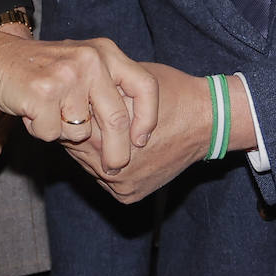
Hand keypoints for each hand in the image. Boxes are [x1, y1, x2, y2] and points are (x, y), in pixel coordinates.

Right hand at [0, 34, 157, 172]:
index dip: (147, 119)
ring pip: (82, 131)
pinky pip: (54, 134)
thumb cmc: (42, 70)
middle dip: (117, 152)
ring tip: (49, 112)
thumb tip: (136, 138)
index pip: (144, 86)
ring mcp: (67, 75)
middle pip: (117, 118)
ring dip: (65, 133)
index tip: (141, 142)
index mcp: (104, 51)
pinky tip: (32, 112)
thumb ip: (107, 89)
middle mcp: (90, 59)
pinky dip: (43, 132)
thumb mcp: (81, 67)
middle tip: (114, 168)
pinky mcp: (43, 93)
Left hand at [63, 63, 251, 202]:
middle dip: (78, 127)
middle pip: (74, 145)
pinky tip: (114, 142)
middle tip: (83, 109)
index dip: (70, 105)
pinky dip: (103, 161)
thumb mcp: (126, 80)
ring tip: (101, 125)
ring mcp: (119, 185)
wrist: (205, 121)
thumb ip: (95, 90)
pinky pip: (102, 176)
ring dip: (88, 146)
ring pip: (85, 162)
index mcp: (105, 136)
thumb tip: (70, 87)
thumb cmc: (168, 93)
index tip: (74, 95)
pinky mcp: (128, 194)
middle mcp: (110, 168)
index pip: (70, 122)